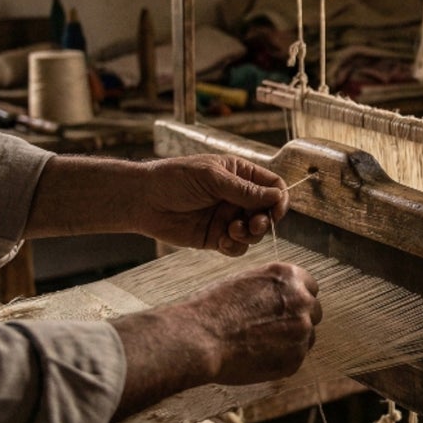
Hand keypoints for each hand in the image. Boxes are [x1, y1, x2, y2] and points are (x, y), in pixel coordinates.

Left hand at [132, 156, 288, 255]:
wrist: (143, 200)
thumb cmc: (175, 179)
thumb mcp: (212, 178)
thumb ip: (245, 190)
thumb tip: (278, 196)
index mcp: (240, 175)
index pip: (273, 187)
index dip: (279, 200)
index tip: (275, 210)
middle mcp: (237, 197)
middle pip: (267, 212)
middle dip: (264, 220)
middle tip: (253, 224)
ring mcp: (227, 218)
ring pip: (255, 233)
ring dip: (250, 235)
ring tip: (232, 231)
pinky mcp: (215, 237)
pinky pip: (237, 247)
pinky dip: (235, 246)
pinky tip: (223, 241)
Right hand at [183, 262, 321, 383]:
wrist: (200, 339)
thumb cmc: (213, 309)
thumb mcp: (245, 282)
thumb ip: (270, 288)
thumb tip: (280, 296)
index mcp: (289, 277)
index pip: (310, 286)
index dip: (297, 298)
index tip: (287, 307)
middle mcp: (302, 301)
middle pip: (313, 311)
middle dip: (298, 319)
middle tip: (273, 329)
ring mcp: (302, 331)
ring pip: (307, 337)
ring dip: (290, 341)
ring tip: (259, 344)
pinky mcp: (296, 358)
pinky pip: (295, 358)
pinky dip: (280, 359)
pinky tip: (256, 357)